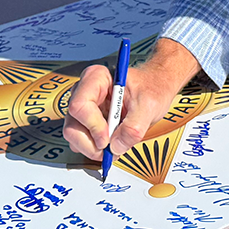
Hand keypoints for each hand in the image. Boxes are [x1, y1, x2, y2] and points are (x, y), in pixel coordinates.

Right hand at [64, 38, 201, 160]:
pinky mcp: (86, 123)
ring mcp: (84, 109)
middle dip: (91, 144)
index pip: (80, 105)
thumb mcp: (148, 105)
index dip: (93, 126)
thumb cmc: (151, 87)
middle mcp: (85, 92)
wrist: (156, 89)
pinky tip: (113, 145)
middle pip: (73, 125)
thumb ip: (133, 127)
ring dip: (94, 149)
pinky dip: (96, 149)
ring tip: (116, 146)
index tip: (108, 139)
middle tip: (111, 150)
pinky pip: (81, 142)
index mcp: (96, 78)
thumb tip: (116, 147)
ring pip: (74, 137)